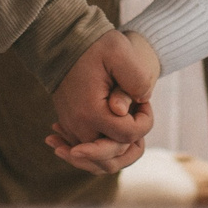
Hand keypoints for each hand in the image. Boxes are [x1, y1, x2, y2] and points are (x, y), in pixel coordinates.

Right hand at [46, 31, 163, 174]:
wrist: (64, 44)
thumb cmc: (95, 47)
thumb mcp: (119, 52)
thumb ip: (135, 78)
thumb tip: (131, 107)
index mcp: (91, 111)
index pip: (127, 135)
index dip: (144, 122)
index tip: (144, 102)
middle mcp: (78, 126)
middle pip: (110, 159)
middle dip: (133, 144)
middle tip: (138, 115)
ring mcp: (72, 129)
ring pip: (98, 163)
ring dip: (119, 154)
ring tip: (131, 132)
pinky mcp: (70, 127)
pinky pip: (87, 154)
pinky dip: (102, 153)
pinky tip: (114, 139)